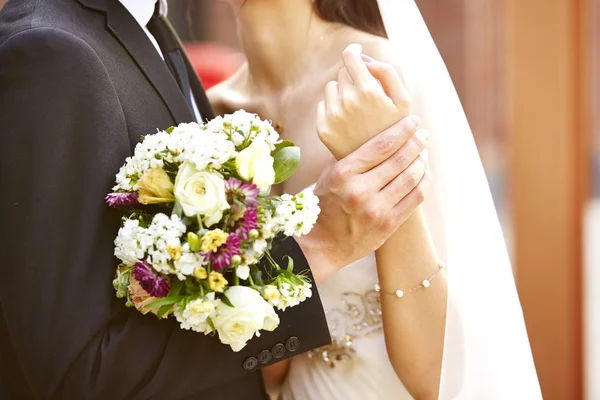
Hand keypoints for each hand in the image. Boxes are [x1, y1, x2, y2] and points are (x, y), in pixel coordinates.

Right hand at [296, 116, 429, 282]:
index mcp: (344, 173)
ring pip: (412, 177)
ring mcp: (376, 209)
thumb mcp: (328, 175)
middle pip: (400, 159)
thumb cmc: (324, 204)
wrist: (322, 244)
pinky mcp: (388, 225)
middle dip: (417, 142)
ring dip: (422, 160)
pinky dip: (424, 182)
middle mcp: (361, 190)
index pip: (382, 145)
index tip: (413, 121)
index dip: (402, 130)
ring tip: (424, 152)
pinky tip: (424, 173)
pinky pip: (415, 198)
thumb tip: (373, 132)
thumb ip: (349, 155)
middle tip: (423, 134)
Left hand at [317, 43, 411, 159]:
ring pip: (332, 88)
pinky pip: (323, 105)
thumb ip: (386, 72)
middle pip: (343, 73)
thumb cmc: (395, 129)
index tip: (356, 52)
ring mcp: (332, 116)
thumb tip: (363, 59)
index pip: (350, 56)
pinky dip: (333, 108)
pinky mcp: (323, 129)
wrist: (380, 166)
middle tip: (367, 97)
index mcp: (367, 91)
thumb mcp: (403, 100)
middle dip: (354, 79)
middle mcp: (346, 101)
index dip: (353, 51)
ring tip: (357, 111)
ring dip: (342, 93)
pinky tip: (347, 122)